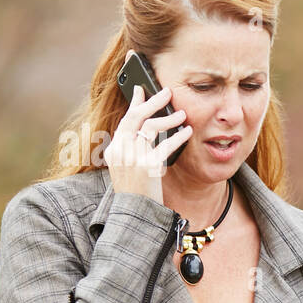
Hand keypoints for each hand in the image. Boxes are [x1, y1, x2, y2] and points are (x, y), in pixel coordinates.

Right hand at [103, 84, 190, 201]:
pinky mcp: (147, 167)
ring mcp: (132, 158)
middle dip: (152, 102)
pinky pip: (165, 145)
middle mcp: (120, 151)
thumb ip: (132, 150)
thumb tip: (148, 129)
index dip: (134, 103)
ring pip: (150, 127)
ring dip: (169, 118)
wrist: (136, 214)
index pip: (124, 120)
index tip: (141, 89)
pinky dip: (179, 136)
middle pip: (135, 117)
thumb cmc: (137, 193)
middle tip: (167, 92)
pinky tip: (188, 132)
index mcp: (113, 151)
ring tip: (182, 115)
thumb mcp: (127, 170)